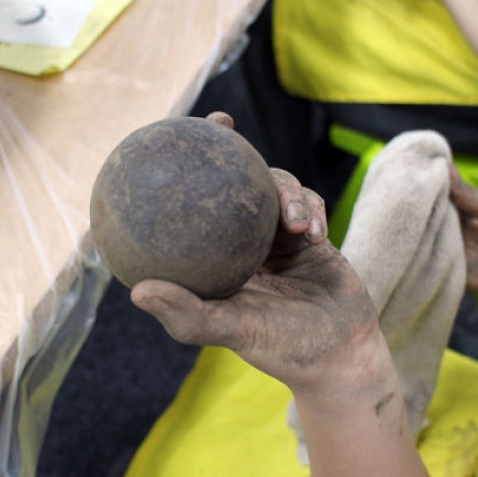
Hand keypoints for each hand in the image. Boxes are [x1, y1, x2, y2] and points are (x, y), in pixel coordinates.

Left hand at [131, 112, 380, 395]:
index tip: (161, 141)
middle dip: (232, 149)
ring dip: (287, 197)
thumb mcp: (233, 331)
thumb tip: (137, 291)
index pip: (193, 210)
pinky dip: (311, 213)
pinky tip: (313, 234)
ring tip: (292, 224)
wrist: (340, 355)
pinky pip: (309, 206)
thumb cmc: (283, 347)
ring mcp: (279, 238)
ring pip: (278, 190)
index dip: (180, 174)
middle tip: (221, 121)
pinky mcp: (312, 237)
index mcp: (218, 261)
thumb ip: (189, 314)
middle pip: (235, 185)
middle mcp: (245, 245)